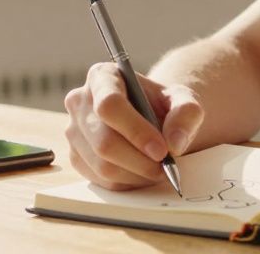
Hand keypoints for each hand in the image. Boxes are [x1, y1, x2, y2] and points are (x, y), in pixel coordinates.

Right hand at [63, 63, 203, 189]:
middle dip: (140, 160)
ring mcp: (73, 131)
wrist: (151, 117)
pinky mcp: (75, 156)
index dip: (136, 131)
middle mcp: (80, 101)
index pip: (109, 105)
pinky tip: (143, 173)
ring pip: (102, 165)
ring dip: (136, 174)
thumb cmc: (163, 104)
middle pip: (104, 141)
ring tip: (159, 170)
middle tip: (166, 167)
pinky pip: (100, 179)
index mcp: (102, 76)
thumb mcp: (183, 100)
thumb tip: (174, 143)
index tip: (162, 150)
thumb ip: (186, 113)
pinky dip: (127, 182)